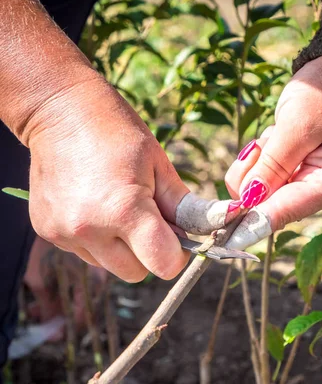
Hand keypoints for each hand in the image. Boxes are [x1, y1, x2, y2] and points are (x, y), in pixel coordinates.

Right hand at [26, 76, 191, 281]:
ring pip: (109, 266)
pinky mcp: (47, 232)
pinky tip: (91, 206)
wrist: (59, 111)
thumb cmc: (117, 132)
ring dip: (119, 249)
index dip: (176, 255)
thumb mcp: (159, 165)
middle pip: (136, 273)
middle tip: (146, 219)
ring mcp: (64, 233)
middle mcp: (90, 229)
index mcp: (124, 210)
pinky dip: (95, 239)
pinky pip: (85, 253)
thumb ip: (186, 208)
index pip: (163, 265)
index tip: (175, 235)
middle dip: (147, 253)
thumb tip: (213, 232)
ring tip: (114, 208)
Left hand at [225, 56, 321, 248]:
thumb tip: (248, 200)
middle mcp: (318, 192)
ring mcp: (303, 184)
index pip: (283, 212)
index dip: (250, 224)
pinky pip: (257, 175)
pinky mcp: (289, 175)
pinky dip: (258, 156)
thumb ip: (273, 164)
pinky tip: (276, 137)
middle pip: (264, 203)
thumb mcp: (298, 124)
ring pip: (255, 189)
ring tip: (277, 134)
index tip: (223, 238)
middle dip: (255, 172)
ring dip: (256, 160)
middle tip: (269, 141)